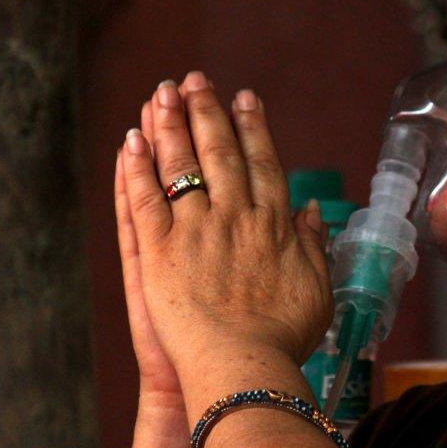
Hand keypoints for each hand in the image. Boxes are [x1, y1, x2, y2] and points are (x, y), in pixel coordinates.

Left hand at [118, 71, 332, 379]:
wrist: (243, 367)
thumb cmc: (283, 338)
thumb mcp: (315, 290)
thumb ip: (314, 245)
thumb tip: (312, 210)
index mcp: (271, 223)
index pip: (261, 162)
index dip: (252, 127)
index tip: (245, 98)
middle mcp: (234, 215)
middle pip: (218, 152)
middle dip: (207, 111)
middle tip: (196, 80)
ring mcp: (194, 229)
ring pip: (179, 165)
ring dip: (170, 125)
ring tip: (162, 93)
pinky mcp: (158, 249)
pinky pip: (144, 198)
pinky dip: (136, 167)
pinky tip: (131, 140)